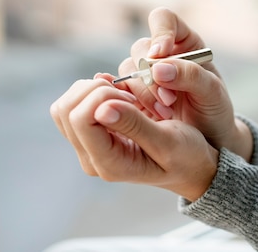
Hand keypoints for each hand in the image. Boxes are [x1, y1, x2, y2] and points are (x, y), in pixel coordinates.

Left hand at [50, 73, 218, 200]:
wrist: (191, 167)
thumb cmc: (186, 156)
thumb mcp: (168, 141)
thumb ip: (135, 125)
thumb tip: (101, 109)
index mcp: (109, 163)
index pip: (79, 118)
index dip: (101, 96)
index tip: (130, 99)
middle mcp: (91, 158)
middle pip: (65, 109)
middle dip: (94, 90)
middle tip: (126, 94)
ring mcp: (88, 147)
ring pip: (65, 105)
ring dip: (93, 89)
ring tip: (124, 96)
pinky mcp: (90, 134)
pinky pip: (75, 104)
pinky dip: (94, 92)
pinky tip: (118, 96)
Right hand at [117, 7, 252, 161]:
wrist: (208, 138)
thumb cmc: (215, 109)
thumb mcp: (212, 92)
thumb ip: (190, 75)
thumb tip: (158, 67)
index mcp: (184, 42)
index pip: (164, 20)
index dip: (159, 33)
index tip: (160, 54)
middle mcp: (161, 53)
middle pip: (141, 48)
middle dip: (151, 74)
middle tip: (168, 99)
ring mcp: (145, 73)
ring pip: (128, 69)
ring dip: (144, 91)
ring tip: (165, 112)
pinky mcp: (133, 93)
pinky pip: (120, 88)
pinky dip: (130, 101)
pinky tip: (147, 115)